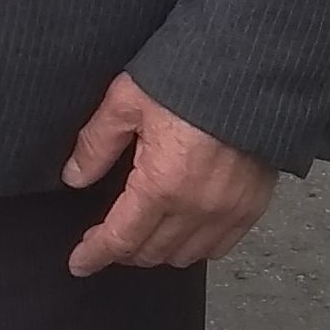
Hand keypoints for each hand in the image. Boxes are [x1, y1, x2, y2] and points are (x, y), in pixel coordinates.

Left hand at [62, 74, 274, 277]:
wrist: (252, 66)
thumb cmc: (193, 76)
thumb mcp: (127, 100)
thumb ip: (97, 143)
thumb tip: (75, 176)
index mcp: (161, 184)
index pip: (120, 239)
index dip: (94, 255)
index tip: (80, 263)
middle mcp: (197, 206)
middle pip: (151, 252)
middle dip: (123, 249)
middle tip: (108, 237)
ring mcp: (229, 209)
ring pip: (185, 256)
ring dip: (159, 250)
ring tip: (144, 233)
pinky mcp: (253, 204)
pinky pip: (221, 245)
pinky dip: (198, 246)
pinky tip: (185, 230)